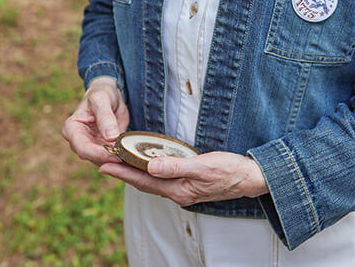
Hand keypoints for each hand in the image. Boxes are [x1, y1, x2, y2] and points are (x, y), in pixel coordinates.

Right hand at [61, 76, 129, 164]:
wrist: (109, 95)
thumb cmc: (101, 93)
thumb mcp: (102, 99)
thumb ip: (105, 117)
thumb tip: (110, 137)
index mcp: (72, 128)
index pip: (83, 148)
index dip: (99, 153)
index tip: (117, 153)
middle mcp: (77, 141)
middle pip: (91, 158)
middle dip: (109, 159)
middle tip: (128, 157)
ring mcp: (90, 147)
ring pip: (102, 162)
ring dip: (116, 161)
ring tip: (132, 156)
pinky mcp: (102, 150)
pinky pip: (111, 159)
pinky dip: (121, 159)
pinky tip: (132, 156)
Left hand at [99, 151, 268, 205]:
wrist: (251, 177)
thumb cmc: (230, 170)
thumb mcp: (203, 166)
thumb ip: (176, 167)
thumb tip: (149, 167)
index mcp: (178, 190)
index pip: (143, 181)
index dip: (122, 172)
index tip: (104, 164)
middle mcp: (177, 192)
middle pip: (143, 183)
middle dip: (122, 172)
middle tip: (102, 161)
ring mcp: (182, 189)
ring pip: (151, 181)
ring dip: (133, 172)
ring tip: (117, 162)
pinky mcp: (187, 183)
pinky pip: (161, 178)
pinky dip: (148, 171)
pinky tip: (143, 164)